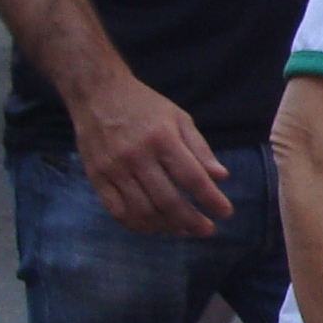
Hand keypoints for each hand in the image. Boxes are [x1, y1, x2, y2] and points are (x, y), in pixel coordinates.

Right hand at [74, 70, 233, 235]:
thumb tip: (221, 177)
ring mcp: (114, 168)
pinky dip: (137, 225)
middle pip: (168, 200)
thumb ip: (200, 148)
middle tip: (206, 230)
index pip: (192, 178)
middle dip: (192, 221)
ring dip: (166, 226)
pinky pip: (117, 211)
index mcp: (163, 138)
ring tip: (182, 229)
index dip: (211, 200)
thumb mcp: (178, 117)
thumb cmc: (144, 105)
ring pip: (143, 211)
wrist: (97, 93)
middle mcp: (137, 156)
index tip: (225, 213)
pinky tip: (152, 226)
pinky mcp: (96, 177)